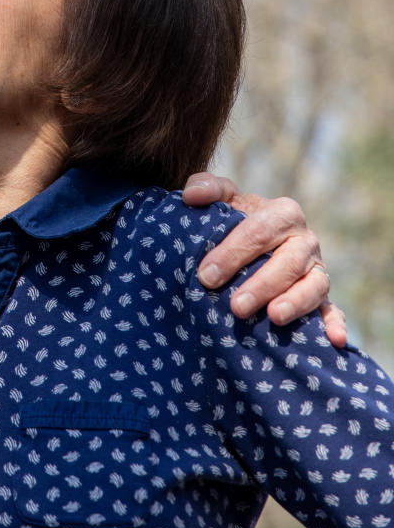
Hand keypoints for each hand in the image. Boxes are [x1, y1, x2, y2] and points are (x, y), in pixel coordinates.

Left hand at [182, 172, 346, 348]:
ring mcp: (316, 269)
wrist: (253, 240)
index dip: (233, 253)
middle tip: (236, 306)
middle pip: (289, 261)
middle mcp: (305, 240)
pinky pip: (333, 310)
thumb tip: (192, 196)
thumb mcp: (222, 199)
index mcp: (283, 213)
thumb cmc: (235, 220)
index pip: (259, 231)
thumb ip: (206, 188)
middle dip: (262, 284)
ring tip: (273, 317)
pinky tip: (333, 340)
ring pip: (314, 285)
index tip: (206, 276)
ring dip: (296, 303)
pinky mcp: (322, 297)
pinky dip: (335, 323)